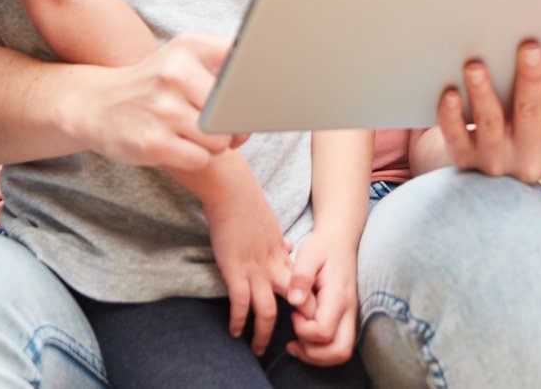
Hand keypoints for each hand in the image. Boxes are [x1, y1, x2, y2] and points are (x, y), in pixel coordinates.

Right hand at [70, 32, 244, 169]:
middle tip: (218, 123)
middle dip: (233, 124)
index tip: (254, 96)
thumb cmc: (155, 84)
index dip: (255, 86)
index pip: (245, 63)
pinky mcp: (152, 142)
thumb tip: (261, 102)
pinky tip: (177, 145)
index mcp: (189, 46)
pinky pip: (200, 159)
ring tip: (191, 133)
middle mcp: (175, 73)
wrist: (96, 105)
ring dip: (213, 143)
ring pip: (220, 139)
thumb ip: (226, 66)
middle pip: (235, 111)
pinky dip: (195, 157)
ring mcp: (162, 109)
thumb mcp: (184, 57)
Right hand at [202, 185, 292, 355]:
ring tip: (257, 349)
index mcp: (282, 254)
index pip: (303, 284)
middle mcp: (273, 266)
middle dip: (298, 326)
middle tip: (295, 342)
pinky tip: (235, 332)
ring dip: (263, 334)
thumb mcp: (273, 225)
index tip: (306, 316)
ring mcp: (255, 270)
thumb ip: (280, 242)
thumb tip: (289, 247)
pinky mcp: (235, 271)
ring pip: (268, 312)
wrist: (232, 192)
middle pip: (296, 302)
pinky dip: (238, 321)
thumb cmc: (248, 204)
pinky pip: (240, 304)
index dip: (308, 302)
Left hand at [285, 231, 358, 365]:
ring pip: (341, 353)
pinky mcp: (346, 320)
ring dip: (316, 355)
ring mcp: (350, 317)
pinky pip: (339, 346)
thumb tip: (294, 301)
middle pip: (340, 350)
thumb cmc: (322, 248)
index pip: (324, 331)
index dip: (304, 330)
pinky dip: (321, 351)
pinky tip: (303, 340)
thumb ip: (300, 276)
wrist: (340, 242)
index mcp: (338, 296)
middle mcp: (349, 310)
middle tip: (294, 340)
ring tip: (296, 343)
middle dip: (313, 354)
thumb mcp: (309, 253)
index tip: (293, 312)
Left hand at [436, 39, 540, 182]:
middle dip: (531, 78)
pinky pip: (456, 138)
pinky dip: (450, 117)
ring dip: (484, 93)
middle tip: (528, 45)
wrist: (489, 178)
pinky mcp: (464, 161)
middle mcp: (531, 157)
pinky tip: (448, 93)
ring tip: (476, 64)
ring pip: (491, 123)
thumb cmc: (533, 132)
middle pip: (531, 112)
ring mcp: (496, 161)